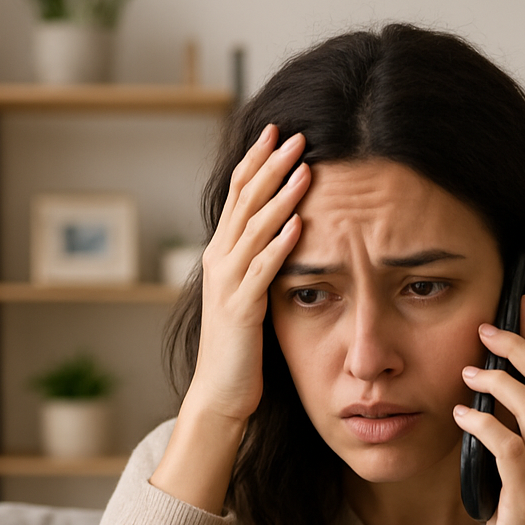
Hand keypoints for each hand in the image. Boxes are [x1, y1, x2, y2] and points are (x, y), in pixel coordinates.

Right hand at [185, 124, 311, 424]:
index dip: (255, 161)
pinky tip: (299, 224)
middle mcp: (220, 262)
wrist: (220, 393)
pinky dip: (280, 245)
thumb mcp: (250, 295)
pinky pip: (263, 271)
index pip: (238, 196)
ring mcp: (228, 285)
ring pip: (254, 230)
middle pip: (245, 202)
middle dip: (270, 166)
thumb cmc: (240, 348)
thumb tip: (283, 236)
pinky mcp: (242, 310)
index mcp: (222, 255)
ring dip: (280, 197)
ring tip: (303, 168)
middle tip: (294, 135)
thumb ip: (259, 265)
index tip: (275, 131)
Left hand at [453, 294, 524, 524]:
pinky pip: (508, 446)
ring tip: (468, 372)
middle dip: (522, 348)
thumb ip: (514, 437)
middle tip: (488, 328)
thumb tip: (486, 393)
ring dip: (499, 382)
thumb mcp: (519, 475)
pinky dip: (483, 424)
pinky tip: (460, 415)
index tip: (520, 305)